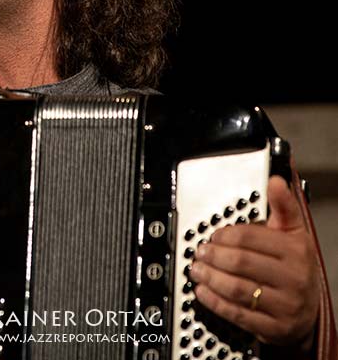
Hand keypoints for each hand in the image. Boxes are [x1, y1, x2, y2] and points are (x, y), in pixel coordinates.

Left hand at [190, 175, 318, 349]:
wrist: (310, 310)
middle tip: (199, 252)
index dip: (224, 236)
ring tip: (197, 270)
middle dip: (213, 256)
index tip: (212, 236)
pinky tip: (203, 292)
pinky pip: (238, 314)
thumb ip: (282, 206)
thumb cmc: (295, 266)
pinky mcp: (274, 328)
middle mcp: (294, 279)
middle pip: (240, 263)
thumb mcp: (293, 232)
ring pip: (237, 289)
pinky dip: (215, 302)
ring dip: (210, 278)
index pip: (250, 238)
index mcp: (296, 251)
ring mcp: (285, 306)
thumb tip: (275, 180)